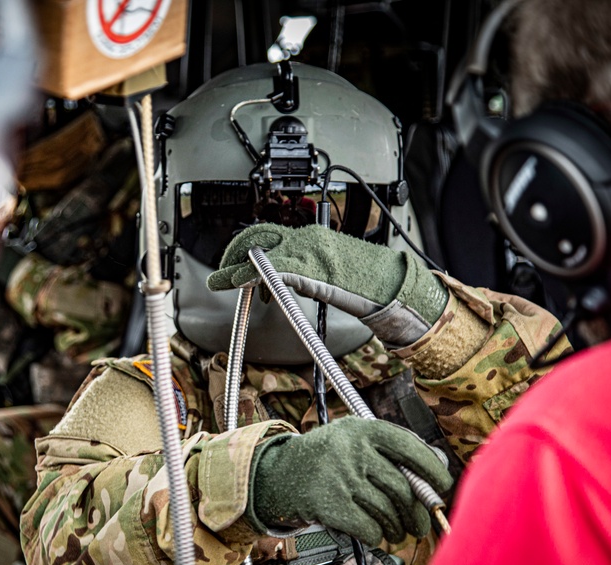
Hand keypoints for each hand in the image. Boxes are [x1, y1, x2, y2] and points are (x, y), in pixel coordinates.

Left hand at [206, 224, 448, 345]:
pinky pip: (271, 269)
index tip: (233, 262)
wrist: (390, 286)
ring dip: (235, 267)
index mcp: (310, 236)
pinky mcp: (309, 268)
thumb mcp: (325, 271)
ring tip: (222, 281)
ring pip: (259, 253)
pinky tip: (239, 283)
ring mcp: (307, 252)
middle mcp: (306, 238)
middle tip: (220, 274)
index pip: (267, 233)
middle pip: (256, 237)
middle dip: (233, 254)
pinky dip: (250, 275)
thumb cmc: (364, 282)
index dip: (244, 247)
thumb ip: (300, 270)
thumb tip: (273, 280)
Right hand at [249, 416, 452, 544]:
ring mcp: (339, 477)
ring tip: (396, 531)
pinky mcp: (328, 504)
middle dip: (417, 513)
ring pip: (387, 511)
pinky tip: (373, 533)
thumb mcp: (350, 441)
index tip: (443, 488)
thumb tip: (433, 478)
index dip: (433, 471)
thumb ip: (387, 452)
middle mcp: (351, 449)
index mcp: (361, 429)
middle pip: (401, 487)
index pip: (410, 448)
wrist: (274, 475)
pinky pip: (369, 528)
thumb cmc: (323, 460)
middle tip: (419, 524)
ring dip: (397, 528)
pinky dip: (376, 536)